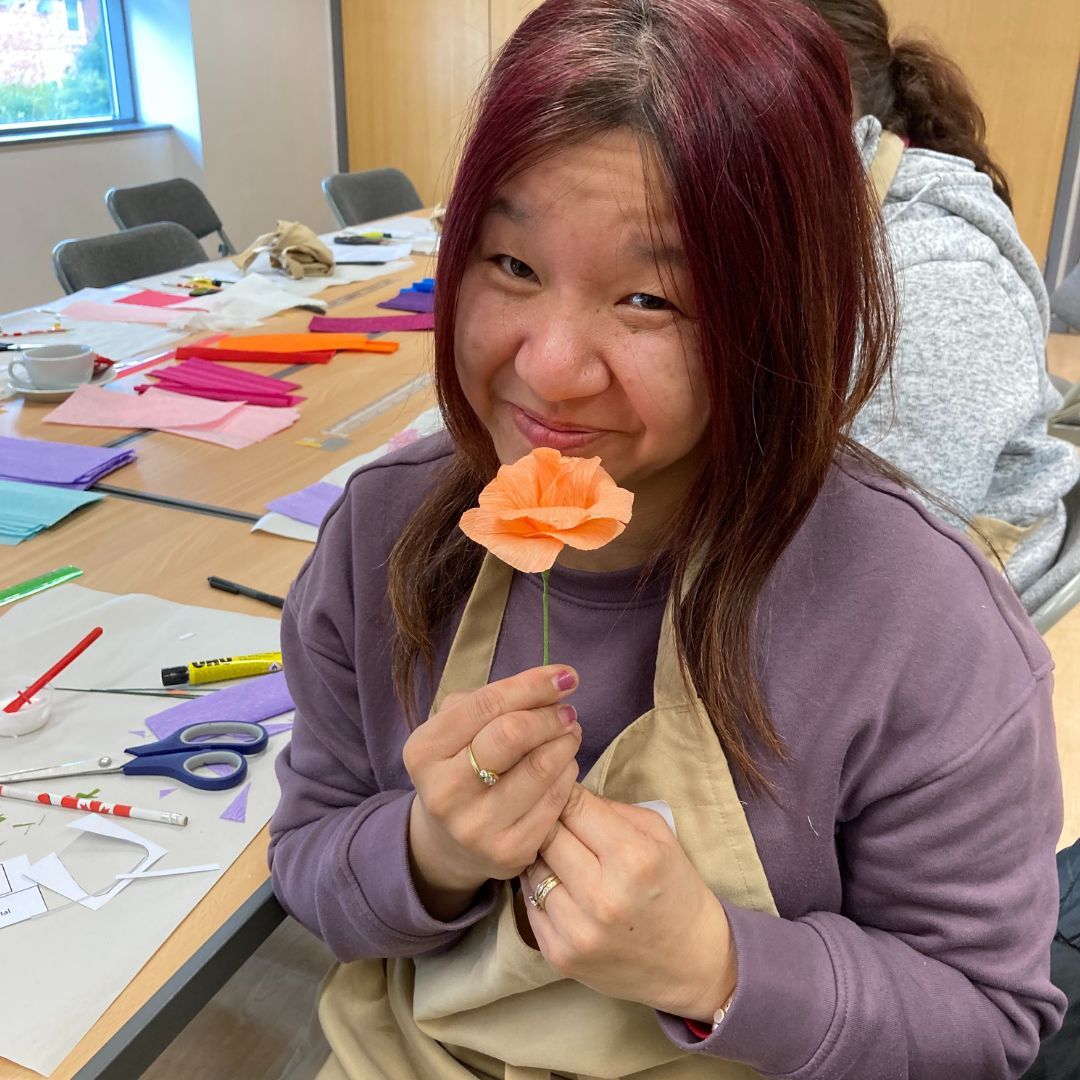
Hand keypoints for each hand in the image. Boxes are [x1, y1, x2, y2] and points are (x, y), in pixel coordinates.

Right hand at [404, 665, 581, 916]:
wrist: (449, 842)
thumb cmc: (460, 766)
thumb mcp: (457, 728)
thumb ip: (493, 700)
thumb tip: (552, 685)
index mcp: (424, 751)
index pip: (486, 704)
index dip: (532, 685)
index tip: (566, 675)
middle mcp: (443, 792)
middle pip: (512, 734)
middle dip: (550, 716)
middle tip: (568, 712)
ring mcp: (474, 827)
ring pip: (540, 768)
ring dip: (565, 743)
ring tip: (569, 735)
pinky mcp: (507, 853)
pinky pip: (554, 802)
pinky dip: (567, 776)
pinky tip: (563, 767)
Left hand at [523, 785, 735, 1020]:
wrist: (689, 962)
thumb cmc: (675, 888)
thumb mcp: (659, 835)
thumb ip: (612, 809)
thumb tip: (566, 791)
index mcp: (632, 858)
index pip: (575, 808)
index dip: (564, 794)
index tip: (561, 790)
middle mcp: (602, 896)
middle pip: (547, 836)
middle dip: (548, 822)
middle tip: (553, 819)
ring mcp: (577, 931)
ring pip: (532, 870)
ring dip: (540, 856)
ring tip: (556, 853)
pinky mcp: (559, 955)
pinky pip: (529, 906)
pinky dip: (537, 890)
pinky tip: (557, 885)